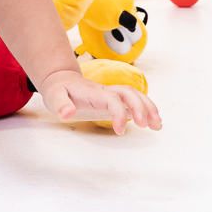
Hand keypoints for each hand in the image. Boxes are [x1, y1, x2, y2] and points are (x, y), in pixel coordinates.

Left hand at [38, 69, 161, 135]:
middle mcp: (105, 91)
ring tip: (158, 125)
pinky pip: (133, 103)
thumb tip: (67, 113)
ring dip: (147, 107)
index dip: (119, 113)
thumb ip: (60, 104)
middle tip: (146, 125)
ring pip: (134, 96)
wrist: (60, 80)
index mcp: (93, 92)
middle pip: (128, 93)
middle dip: (140, 107)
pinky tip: (155, 124)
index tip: (120, 131)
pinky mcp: (113, 101)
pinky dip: (146, 111)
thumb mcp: (53, 96)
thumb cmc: (58, 89)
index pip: (112, 99)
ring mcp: (110, 95)